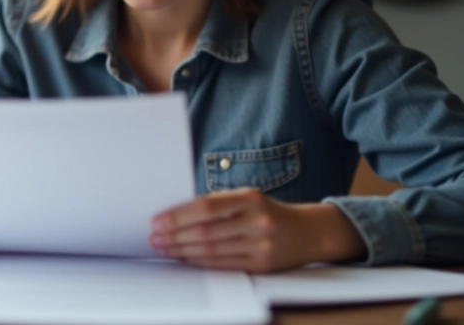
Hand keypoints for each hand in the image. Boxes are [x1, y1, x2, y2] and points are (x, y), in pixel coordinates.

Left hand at [149, 188, 365, 272]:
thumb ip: (218, 205)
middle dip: (174, 236)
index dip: (178, 216)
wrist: (309, 232)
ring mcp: (261, 245)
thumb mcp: (248, 199)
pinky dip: (200, 262)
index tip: (157, 221)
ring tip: (164, 248)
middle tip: (154, 238)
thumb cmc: (268, 212)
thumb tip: (175, 216)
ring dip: (182, 251)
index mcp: (250, 198)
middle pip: (206, 232)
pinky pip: (223, 265)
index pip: (205, 207)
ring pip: (212, 251)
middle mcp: (257, 221)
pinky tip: (185, 258)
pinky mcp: (262, 265)